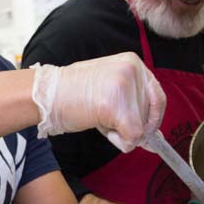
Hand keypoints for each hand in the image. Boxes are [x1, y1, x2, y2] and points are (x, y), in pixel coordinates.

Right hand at [31, 53, 165, 150]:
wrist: (46, 93)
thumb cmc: (72, 93)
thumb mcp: (108, 86)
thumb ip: (131, 104)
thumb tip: (153, 138)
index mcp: (132, 62)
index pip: (157, 95)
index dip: (153, 117)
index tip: (145, 130)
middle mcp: (132, 70)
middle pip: (151, 114)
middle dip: (133, 125)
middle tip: (106, 118)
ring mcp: (124, 87)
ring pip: (142, 128)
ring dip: (122, 133)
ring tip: (98, 116)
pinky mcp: (116, 106)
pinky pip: (132, 137)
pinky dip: (119, 141)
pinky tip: (102, 127)